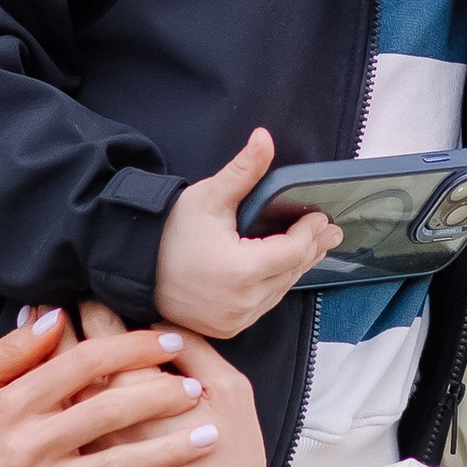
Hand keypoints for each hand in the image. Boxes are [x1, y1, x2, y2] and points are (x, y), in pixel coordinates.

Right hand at [0, 311, 218, 466]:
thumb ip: (10, 352)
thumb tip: (55, 315)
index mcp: (12, 404)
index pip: (81, 365)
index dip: (129, 348)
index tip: (170, 340)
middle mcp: (29, 444)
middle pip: (107, 411)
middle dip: (159, 396)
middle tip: (199, 387)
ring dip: (167, 452)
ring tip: (210, 437)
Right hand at [155, 129, 340, 337]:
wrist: (136, 268)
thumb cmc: (169, 232)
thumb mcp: (208, 196)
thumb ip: (243, 170)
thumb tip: (264, 138)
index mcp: (241, 271)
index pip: (293, 251)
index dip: (310, 232)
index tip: (319, 216)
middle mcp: (242, 302)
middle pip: (292, 272)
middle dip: (313, 248)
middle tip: (331, 231)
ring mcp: (235, 319)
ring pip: (281, 290)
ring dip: (297, 267)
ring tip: (314, 247)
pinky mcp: (228, 328)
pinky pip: (265, 305)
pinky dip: (277, 285)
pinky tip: (285, 269)